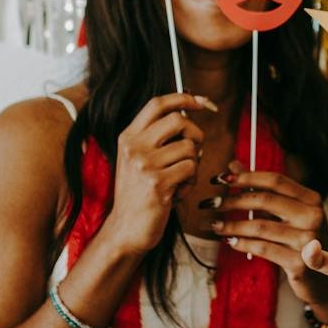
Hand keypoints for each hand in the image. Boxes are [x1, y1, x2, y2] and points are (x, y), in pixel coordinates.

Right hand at [103, 93, 215, 255]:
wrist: (126, 230)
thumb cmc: (139, 195)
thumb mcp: (139, 160)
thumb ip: (157, 137)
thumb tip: (188, 110)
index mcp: (128, 137)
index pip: (157, 104)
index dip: (183, 98)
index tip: (202, 102)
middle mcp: (133, 147)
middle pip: (178, 120)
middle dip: (196, 134)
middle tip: (194, 151)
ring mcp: (144, 164)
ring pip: (189, 147)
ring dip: (193, 164)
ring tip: (180, 180)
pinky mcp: (157, 183)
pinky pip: (191, 169)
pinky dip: (191, 181)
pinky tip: (178, 192)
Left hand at [204, 164, 327, 307]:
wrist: (323, 280)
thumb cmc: (301, 242)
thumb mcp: (287, 213)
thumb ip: (261, 189)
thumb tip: (233, 165)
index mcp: (311, 199)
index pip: (276, 180)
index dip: (246, 177)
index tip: (220, 179)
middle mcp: (313, 216)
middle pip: (265, 200)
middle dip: (232, 200)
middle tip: (210, 203)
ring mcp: (308, 240)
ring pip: (260, 226)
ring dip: (231, 225)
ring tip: (214, 225)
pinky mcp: (299, 263)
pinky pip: (263, 248)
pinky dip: (242, 244)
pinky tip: (229, 241)